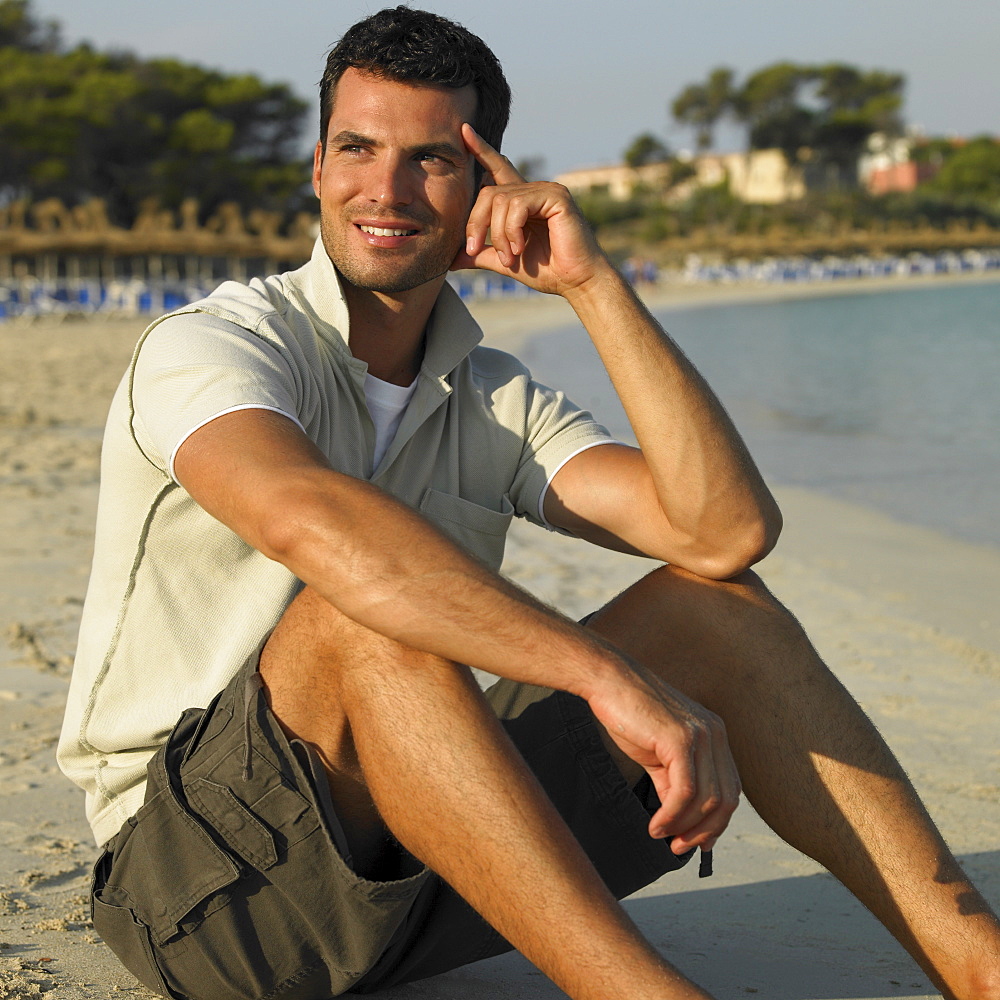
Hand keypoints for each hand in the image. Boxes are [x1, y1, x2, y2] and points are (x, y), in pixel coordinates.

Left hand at [450, 124, 613, 297]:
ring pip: (501, 200)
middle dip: (476, 222)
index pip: (498, 170)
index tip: (463, 132)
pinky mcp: (556, 196)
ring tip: (509, 256)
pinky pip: (518, 205)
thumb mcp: (505, 261)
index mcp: (522, 201)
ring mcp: (546, 190)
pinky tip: (518, 247)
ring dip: (498, 234)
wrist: (577, 282)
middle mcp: (534, 190)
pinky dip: (512, 229)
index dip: (482, 151)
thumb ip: (481, 254)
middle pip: (488, 192)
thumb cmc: (547, 271)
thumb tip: (451, 259)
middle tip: (475, 249)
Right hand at [587, 665, 740, 854]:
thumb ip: (674, 782)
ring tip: (661, 835)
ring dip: (684, 827)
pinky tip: (655, 825)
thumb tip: (679, 821)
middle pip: (725, 799)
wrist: (607, 681)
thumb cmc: (629, 714)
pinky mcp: (680, 739)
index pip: (729, 789)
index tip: (696, 842)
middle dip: (704, 831)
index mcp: (715, 734)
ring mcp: (700, 735)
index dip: (717, 822)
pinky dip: (672, 816)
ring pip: (706, 799)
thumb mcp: (658, 753)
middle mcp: (715, 733)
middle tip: (678, 847)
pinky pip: (685, 791)